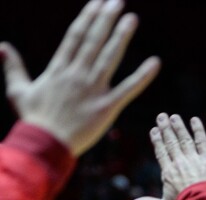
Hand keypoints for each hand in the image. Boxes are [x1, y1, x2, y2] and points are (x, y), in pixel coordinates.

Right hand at [0, 0, 159, 156]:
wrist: (45, 144)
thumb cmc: (33, 120)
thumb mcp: (18, 90)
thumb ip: (13, 67)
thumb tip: (2, 46)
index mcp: (59, 68)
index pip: (76, 36)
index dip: (88, 17)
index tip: (98, 2)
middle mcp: (77, 74)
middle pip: (94, 40)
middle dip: (106, 19)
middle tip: (118, 1)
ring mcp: (93, 90)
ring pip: (109, 57)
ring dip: (121, 37)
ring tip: (132, 19)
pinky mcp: (106, 108)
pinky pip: (128, 89)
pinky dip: (142, 76)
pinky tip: (155, 63)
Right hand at [128, 113, 205, 199]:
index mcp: (168, 173)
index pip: (161, 153)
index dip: (158, 141)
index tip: (154, 130)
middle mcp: (179, 162)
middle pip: (171, 142)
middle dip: (166, 128)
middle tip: (161, 116)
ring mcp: (193, 159)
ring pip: (184, 139)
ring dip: (178, 126)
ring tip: (174, 117)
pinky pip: (201, 141)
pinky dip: (198, 130)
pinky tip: (194, 120)